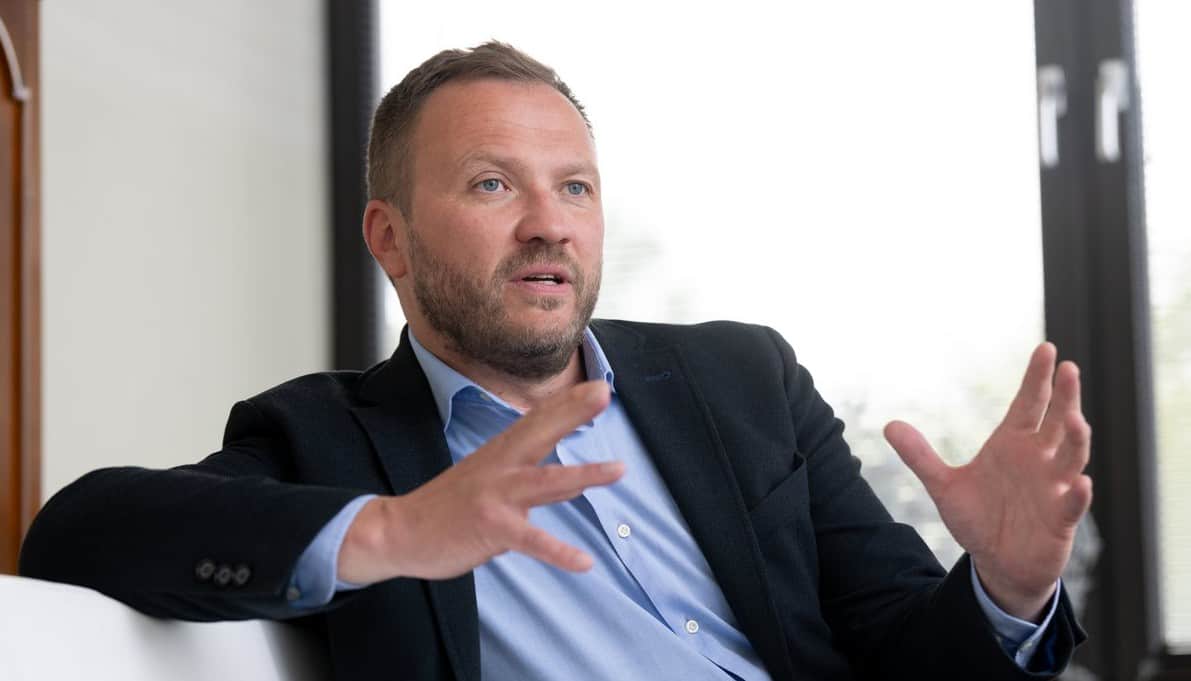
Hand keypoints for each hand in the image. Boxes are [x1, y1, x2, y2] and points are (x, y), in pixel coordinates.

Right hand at [337, 380, 623, 583]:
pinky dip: (559, 551)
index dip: (568, 402)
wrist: (398, 531)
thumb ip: (524, 469)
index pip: (537, 420)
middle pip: (542, 434)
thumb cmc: (448, 507)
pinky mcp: (491, 529)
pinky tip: (584, 561)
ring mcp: (496, 497)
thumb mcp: (485, 475)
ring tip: (619, 470)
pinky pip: (532, 541)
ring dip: (584, 475)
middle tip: (603, 392)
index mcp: (499, 453)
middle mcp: (500, 467)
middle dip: (573, 413)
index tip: (598, 384)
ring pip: (546, 482)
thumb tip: (570, 473)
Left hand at [884, 343, 1092, 620]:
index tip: (1046, 349)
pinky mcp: (1061, 519)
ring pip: (1072, 457)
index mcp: (1013, 444)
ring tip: (1075, 419)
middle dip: (1065, 397)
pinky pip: (1073, 504)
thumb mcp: (944, 486)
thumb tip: (889, 425)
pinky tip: (1079, 483)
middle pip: (1057, 421)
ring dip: (1076, 439)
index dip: (1038, 378)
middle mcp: (1038, 460)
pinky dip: (1077, 494)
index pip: (1029, 404)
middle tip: (1069, 369)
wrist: (997, 563)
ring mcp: (1053, 488)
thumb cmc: (978, 519)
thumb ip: (920, 456)